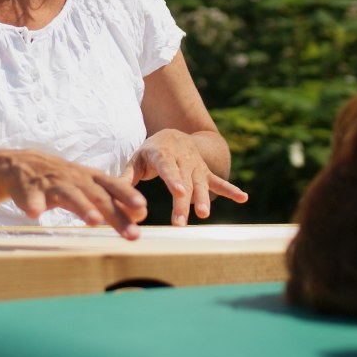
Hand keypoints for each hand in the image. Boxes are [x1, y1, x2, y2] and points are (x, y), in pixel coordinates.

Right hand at [0, 151, 148, 239]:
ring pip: (69, 195)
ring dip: (82, 207)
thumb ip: (113, 199)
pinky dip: (33, 204)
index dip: (127, 196)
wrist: (22, 165)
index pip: (113, 186)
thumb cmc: (63, 180)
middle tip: (130, 233)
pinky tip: (35, 214)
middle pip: (97, 196)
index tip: (143, 209)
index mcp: (90, 178)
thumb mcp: (89, 185)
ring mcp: (52, 184)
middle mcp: (74, 179)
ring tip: (94, 221)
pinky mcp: (29, 190)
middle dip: (115, 214)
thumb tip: (142, 214)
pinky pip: (31, 198)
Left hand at [122, 129, 248, 225]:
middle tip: (181, 222)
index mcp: (162, 154)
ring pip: (201, 184)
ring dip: (204, 199)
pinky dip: (231, 190)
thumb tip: (112, 197)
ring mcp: (196, 166)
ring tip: (204, 214)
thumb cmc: (150, 152)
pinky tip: (244, 198)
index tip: (178, 192)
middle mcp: (182, 159)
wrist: (174, 135)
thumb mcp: (136, 160)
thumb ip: (126, 177)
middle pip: (184, 182)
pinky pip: (218, 181)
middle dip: (183, 202)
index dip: (173, 179)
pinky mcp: (205, 172)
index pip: (168, 168)